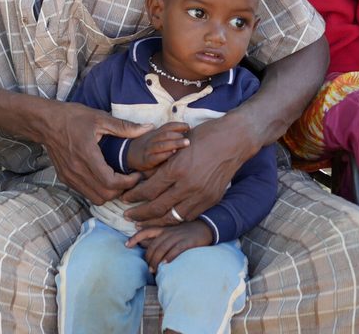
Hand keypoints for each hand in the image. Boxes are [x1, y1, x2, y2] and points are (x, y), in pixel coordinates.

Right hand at [43, 102, 149, 203]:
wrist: (45, 122)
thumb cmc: (72, 117)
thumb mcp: (99, 118)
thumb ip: (124, 127)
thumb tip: (148, 128)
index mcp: (87, 155)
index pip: (111, 183)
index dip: (128, 183)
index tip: (136, 175)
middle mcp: (77, 170)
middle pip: (105, 195)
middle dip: (121, 190)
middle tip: (129, 178)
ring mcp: (69, 176)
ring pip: (95, 198)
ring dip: (109, 193)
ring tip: (116, 179)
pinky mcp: (64, 178)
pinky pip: (85, 193)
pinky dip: (97, 190)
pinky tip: (101, 177)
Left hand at [122, 114, 251, 225]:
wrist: (234, 140)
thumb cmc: (202, 136)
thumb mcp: (175, 146)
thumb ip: (160, 165)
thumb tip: (143, 178)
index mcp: (176, 169)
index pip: (148, 190)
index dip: (134, 196)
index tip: (125, 198)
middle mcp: (188, 185)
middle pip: (158, 208)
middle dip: (140, 214)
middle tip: (127, 215)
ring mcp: (201, 195)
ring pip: (174, 217)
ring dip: (156, 221)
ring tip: (144, 222)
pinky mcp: (211, 199)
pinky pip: (189, 215)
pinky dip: (175, 219)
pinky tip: (166, 218)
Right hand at [125, 122, 189, 171]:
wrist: (126, 154)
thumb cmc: (145, 146)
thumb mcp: (153, 137)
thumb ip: (165, 134)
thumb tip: (184, 130)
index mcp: (155, 133)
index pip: (167, 126)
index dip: (178, 125)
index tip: (189, 126)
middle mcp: (152, 139)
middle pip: (165, 135)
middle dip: (178, 135)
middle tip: (189, 139)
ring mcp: (149, 149)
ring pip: (162, 145)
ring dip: (175, 143)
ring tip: (186, 143)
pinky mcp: (147, 160)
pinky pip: (156, 157)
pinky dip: (165, 155)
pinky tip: (173, 154)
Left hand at [126, 221, 212, 271]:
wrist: (204, 228)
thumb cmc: (183, 233)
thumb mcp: (169, 232)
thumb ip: (157, 237)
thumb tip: (141, 243)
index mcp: (162, 229)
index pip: (145, 232)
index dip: (135, 238)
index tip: (126, 245)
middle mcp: (168, 232)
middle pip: (153, 245)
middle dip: (148, 257)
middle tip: (148, 269)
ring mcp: (177, 237)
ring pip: (162, 249)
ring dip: (157, 260)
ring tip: (154, 270)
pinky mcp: (187, 242)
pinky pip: (176, 250)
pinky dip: (170, 257)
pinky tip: (166, 264)